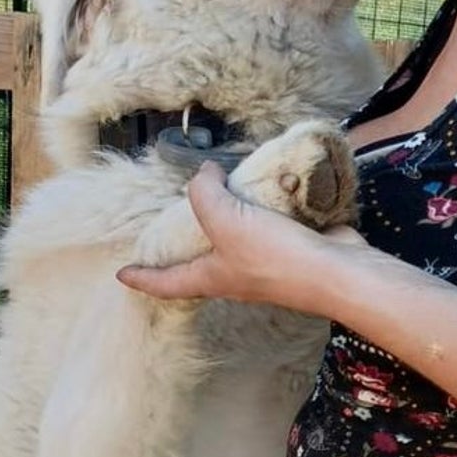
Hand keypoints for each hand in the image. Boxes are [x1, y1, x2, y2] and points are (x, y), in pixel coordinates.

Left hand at [117, 160, 369, 311]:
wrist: (334, 271)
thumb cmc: (272, 256)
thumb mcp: (225, 219)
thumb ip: (205, 193)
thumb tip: (203, 174)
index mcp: (211, 277)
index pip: (166, 282)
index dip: (143, 278)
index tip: (122, 275)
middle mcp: (234, 275)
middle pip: (200, 264)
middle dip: (185, 251)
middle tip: (172, 231)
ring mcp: (264, 264)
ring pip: (235, 242)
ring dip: (227, 222)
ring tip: (220, 196)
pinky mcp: (291, 248)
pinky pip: (268, 226)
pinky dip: (263, 208)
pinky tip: (264, 187)